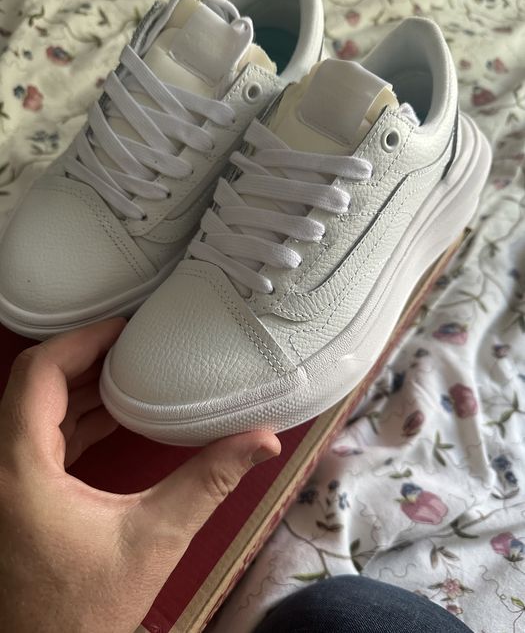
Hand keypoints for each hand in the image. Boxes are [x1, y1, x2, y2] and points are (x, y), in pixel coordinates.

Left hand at [0, 319, 279, 632]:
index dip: (81, 340)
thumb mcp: (154, 539)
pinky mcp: (14, 495)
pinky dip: (75, 419)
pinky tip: (112, 418)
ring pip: (35, 410)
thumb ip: (208, 483)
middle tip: (133, 345)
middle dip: (87, 358)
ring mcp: (3, 482)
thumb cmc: (81, 613)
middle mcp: (1, 469)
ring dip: (82, 388)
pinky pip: (38, 436)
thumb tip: (259, 443)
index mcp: (21, 470)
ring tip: (130, 373)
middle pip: (36, 384)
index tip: (121, 329)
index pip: (39, 374)